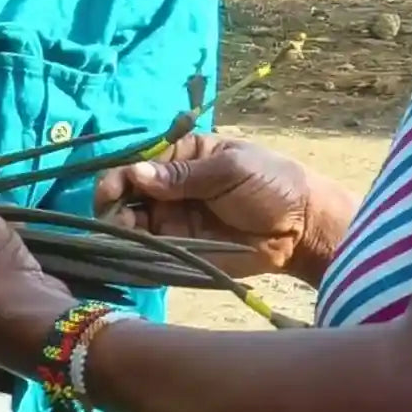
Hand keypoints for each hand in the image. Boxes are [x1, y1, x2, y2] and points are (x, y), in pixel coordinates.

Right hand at [95, 133, 354, 287]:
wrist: (303, 229)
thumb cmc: (272, 185)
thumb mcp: (230, 170)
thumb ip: (183, 175)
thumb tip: (135, 173)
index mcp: (181, 156)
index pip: (137, 162)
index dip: (118, 176)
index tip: (109, 193)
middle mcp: (169, 188)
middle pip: (127, 194)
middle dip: (113, 205)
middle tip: (114, 220)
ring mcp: (172, 220)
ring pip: (131, 223)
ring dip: (120, 230)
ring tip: (125, 238)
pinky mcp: (180, 250)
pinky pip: (149, 251)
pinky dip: (135, 253)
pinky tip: (129, 256)